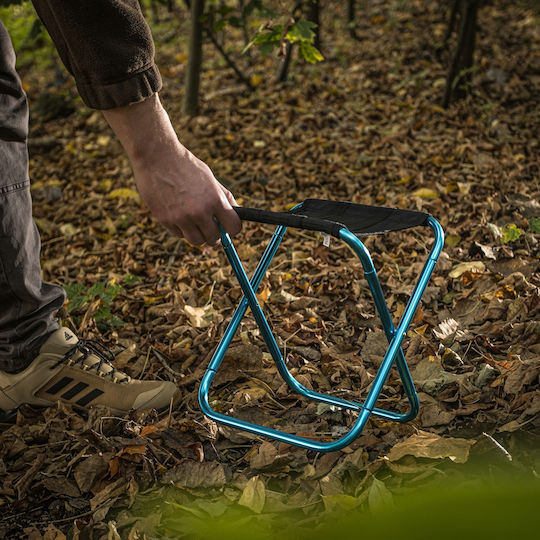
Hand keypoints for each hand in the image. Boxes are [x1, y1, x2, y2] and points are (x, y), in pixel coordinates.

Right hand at [102, 94, 240, 244]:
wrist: (156, 156)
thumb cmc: (185, 165)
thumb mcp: (209, 178)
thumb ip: (223, 197)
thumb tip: (235, 213)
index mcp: (214, 200)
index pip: (234, 227)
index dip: (232, 228)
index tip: (228, 226)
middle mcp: (199, 212)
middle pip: (214, 239)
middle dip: (214, 233)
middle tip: (210, 226)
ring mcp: (181, 218)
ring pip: (197, 241)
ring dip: (198, 234)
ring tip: (195, 222)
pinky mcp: (165, 220)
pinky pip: (179, 234)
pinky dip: (181, 229)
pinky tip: (178, 214)